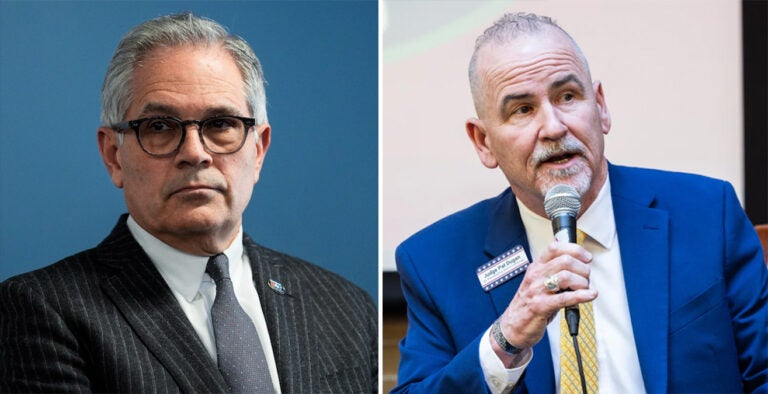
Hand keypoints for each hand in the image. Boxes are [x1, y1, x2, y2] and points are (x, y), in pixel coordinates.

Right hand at [492, 241, 596, 361]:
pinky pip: (565, 298)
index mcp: (535, 267)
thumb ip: (553, 271)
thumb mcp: (538, 282)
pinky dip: (582, 296)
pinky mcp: (540, 306)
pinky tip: (590, 295)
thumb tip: (573, 259)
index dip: (575, 250)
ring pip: (566, 276)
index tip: (587, 258)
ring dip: (582, 282)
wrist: (512, 326)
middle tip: (586, 278)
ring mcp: (537, 290)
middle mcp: (535, 276)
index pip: (555, 248)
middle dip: (583, 269)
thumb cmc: (528, 305)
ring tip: (585, 289)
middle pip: (565, 261)